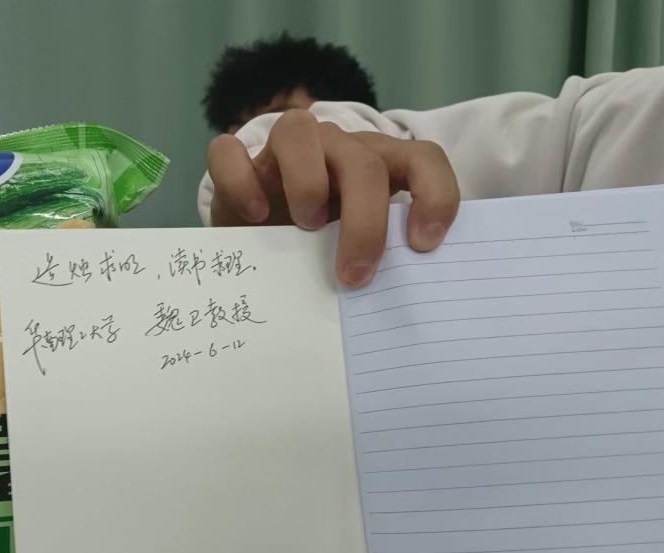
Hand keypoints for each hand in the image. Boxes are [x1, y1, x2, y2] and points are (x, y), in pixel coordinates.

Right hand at [208, 110, 459, 286]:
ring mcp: (285, 149)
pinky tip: (255, 216)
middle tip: (354, 276)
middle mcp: (336, 148)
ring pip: (299, 133)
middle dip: (364, 223)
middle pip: (363, 163)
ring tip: (307, 229)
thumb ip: (381, 262)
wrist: (261, 246)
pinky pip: (229, 152)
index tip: (423, 245)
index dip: (434, 195)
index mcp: (378, 166)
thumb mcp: (356, 255)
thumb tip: (401, 307)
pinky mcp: (239, 162)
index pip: (423, 159)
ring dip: (307, 183)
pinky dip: (241, 181)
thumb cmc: (320, 253)